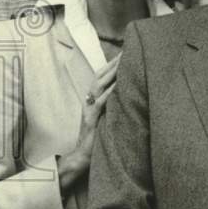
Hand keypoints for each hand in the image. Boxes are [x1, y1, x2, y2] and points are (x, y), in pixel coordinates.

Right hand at [58, 56, 119, 191]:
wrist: (80, 158)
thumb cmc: (95, 139)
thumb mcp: (103, 119)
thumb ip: (110, 106)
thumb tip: (125, 95)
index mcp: (91, 100)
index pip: (101, 77)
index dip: (111, 64)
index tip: (124, 52)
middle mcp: (88, 101)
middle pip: (100, 76)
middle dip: (113, 63)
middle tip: (127, 50)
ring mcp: (88, 110)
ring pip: (98, 86)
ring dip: (111, 72)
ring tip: (123, 61)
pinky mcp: (90, 120)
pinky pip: (99, 103)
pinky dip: (109, 92)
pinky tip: (118, 85)